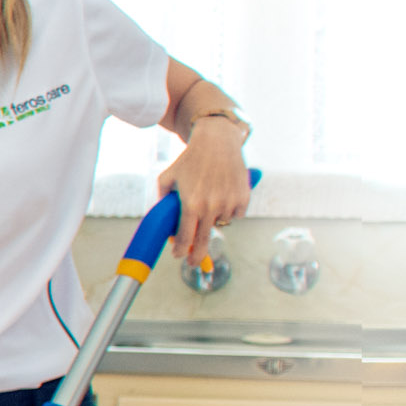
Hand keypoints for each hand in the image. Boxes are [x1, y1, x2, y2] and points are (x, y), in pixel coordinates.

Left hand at [162, 126, 252, 266]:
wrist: (217, 142)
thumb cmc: (189, 160)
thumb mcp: (167, 178)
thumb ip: (162, 202)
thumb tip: (163, 225)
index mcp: (190, 204)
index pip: (184, 236)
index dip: (180, 249)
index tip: (178, 255)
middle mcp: (211, 206)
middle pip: (204, 240)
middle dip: (197, 254)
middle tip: (193, 262)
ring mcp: (229, 203)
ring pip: (220, 223)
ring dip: (213, 219)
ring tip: (208, 199)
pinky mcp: (243, 198)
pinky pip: (235, 214)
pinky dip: (229, 210)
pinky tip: (222, 194)